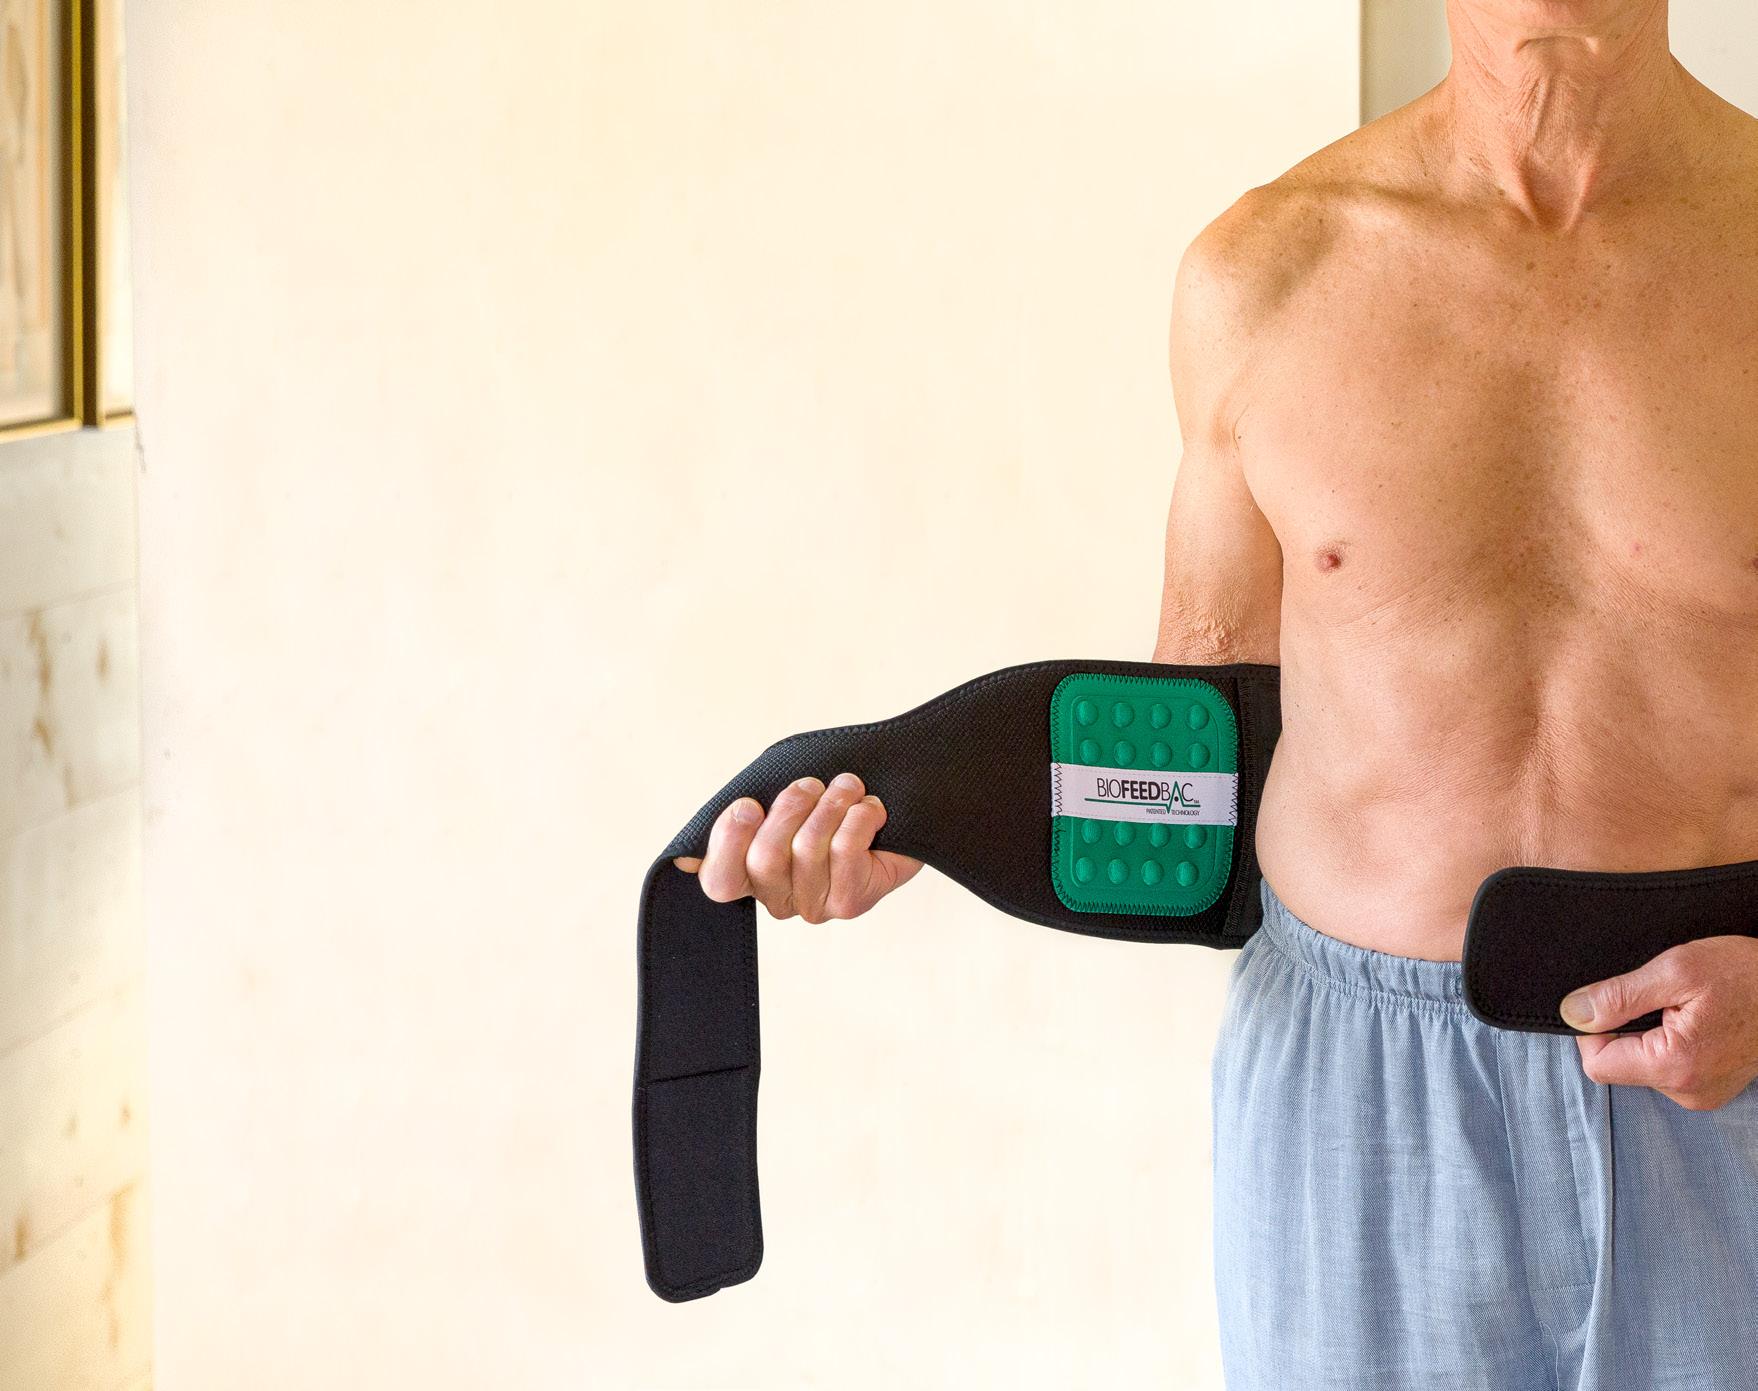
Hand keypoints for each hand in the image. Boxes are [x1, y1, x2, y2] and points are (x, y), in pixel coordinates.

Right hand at [673, 773, 923, 923]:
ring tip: (848, 786)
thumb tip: (695, 847)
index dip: (728, 841)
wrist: (902, 812)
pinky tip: (870, 809)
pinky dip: (859, 818)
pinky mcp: (850, 903)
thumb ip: (749, 812)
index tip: (750, 804)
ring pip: (807, 849)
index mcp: (747, 874)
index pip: (717, 880)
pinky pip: (845, 852)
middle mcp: (777, 898)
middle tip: (811, 784)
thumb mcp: (784, 800)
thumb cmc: (830, 805)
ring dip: (831, 805)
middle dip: (790, 807)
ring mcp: (813, 905)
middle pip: (763, 858)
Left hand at [1561, 936, 1757, 1110]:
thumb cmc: (1747, 974)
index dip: (1591, 1030)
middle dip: (1624, 1028)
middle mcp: (1688, 1091)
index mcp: (1675, 1066)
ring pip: (1641, 1064)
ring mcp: (1702, 1092)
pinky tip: (1692, 1020)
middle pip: (1618, 1065)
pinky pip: (1667, 1067)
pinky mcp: (1711, 1086)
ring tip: (1682, 1008)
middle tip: (1659, 999)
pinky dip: (1668, 1042)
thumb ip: (1618, 996)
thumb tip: (1573, 1012)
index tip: (1610, 1001)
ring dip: (1648, 1033)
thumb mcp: (1676, 970)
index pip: (1597, 1064)